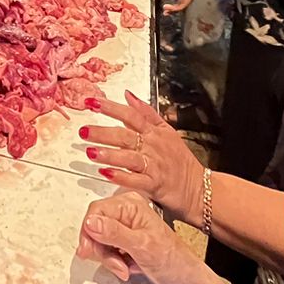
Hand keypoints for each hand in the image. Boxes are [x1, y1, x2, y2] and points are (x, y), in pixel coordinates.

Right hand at [76, 193, 212, 283]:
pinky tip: (127, 267)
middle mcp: (126, 213)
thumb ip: (114, 233)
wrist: (186, 281)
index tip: (88, 249)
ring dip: (109, 259)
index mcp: (131, 204)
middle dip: (102, 249)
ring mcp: (125, 229)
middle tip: (115, 262)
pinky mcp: (124, 243)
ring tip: (124, 267)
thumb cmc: (173, 261)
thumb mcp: (141, 245)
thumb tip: (91, 222)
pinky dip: (113, 262)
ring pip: (99, 241)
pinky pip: (106, 251)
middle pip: (94, 226)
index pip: (96, 210)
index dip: (89, 231)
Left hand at [79, 90, 203, 220]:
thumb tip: (128, 95)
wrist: (200, 188)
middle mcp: (153, 147)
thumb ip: (147, 112)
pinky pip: (136, 180)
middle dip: (103, 132)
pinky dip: (121, 176)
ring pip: (129, 157)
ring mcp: (154, 166)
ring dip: (109, 154)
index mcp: (155, 132)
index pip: (130, 115)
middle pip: (126, 135)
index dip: (110, 108)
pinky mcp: (155, 185)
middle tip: (83, 130)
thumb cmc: (181, 161)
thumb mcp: (167, 131)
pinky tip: (105, 173)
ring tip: (90, 151)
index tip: (91, 103)